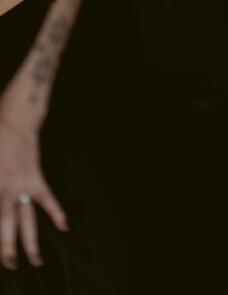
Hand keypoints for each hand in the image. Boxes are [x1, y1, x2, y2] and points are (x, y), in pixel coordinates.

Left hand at [0, 112, 66, 269]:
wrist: (16, 120)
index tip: (0, 252)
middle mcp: (9, 187)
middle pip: (8, 222)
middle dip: (8, 245)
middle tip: (11, 264)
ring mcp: (25, 184)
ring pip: (28, 217)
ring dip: (31, 239)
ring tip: (35, 260)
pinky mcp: (36, 178)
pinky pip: (47, 199)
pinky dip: (56, 212)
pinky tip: (63, 226)